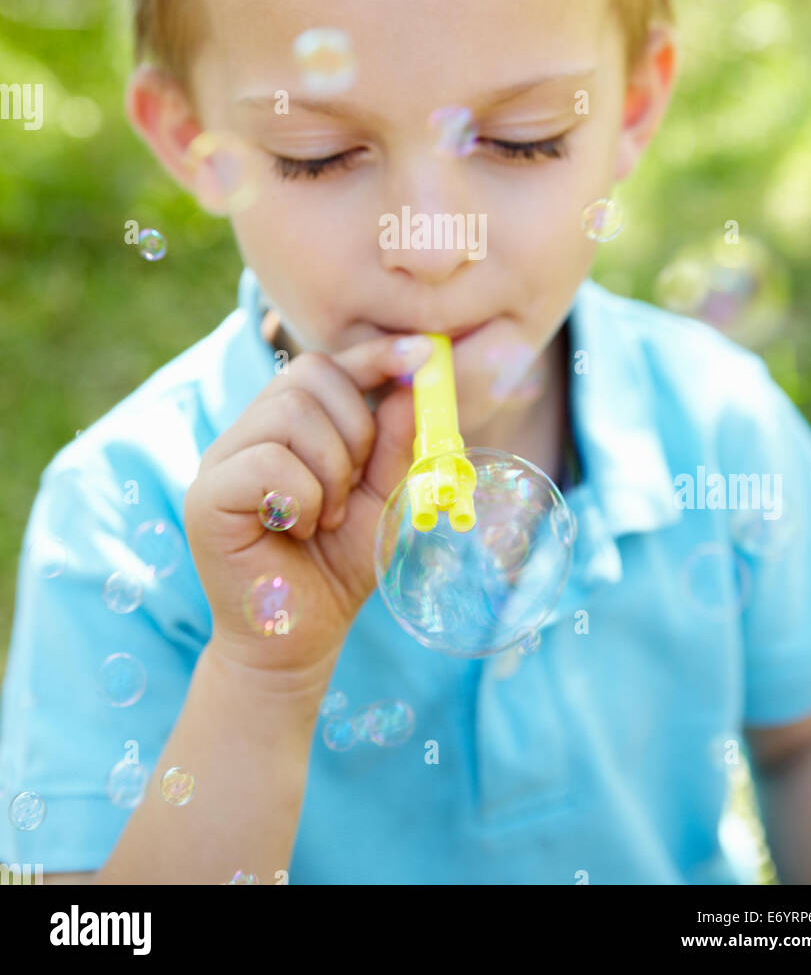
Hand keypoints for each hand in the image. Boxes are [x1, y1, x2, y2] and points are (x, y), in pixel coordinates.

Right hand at [184, 334, 431, 678]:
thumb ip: (396, 440)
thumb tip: (414, 379)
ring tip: (325, 517)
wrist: (299, 640)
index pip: (327, 365)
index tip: (422, 353)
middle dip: (355, 430)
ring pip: (289, 414)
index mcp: (287, 426)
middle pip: (308, 377)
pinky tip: (299, 530)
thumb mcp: (384, 496)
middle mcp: (248, 432)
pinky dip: (302, 497)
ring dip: (330, 470)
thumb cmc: (339, 566)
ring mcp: (220, 460)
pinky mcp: (205, 497)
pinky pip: (268, 461)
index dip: (375, 354)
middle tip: (353, 490)